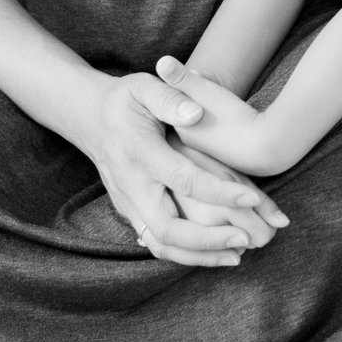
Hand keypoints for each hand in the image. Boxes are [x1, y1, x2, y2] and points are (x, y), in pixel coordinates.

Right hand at [75, 70, 287, 266]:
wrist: (91, 119)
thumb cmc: (125, 100)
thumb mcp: (144, 87)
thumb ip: (170, 97)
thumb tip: (196, 114)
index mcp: (138, 152)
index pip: (182, 179)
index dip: (218, 191)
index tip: (251, 198)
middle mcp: (131, 185)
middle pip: (167, 227)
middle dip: (208, 240)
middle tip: (246, 239)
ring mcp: (128, 204)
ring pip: (160, 244)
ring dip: (199, 255)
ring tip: (237, 255)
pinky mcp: (130, 213)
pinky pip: (157, 243)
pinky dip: (186, 254)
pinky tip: (215, 253)